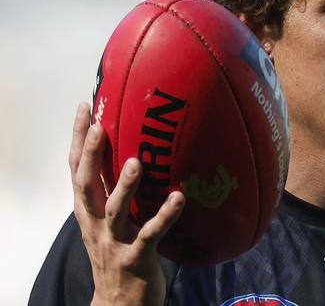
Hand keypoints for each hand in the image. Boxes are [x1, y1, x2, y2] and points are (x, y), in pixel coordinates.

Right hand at [69, 103, 184, 305]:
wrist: (119, 303)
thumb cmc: (118, 252)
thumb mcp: (109, 221)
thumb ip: (115, 190)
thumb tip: (134, 151)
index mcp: (89, 211)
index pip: (76, 169)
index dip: (79, 138)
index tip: (85, 106)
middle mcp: (96, 223)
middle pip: (87, 185)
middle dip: (91, 155)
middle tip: (101, 126)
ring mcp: (114, 241)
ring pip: (116, 210)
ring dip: (125, 186)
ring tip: (138, 162)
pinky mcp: (135, 258)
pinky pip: (150, 234)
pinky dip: (164, 215)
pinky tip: (179, 198)